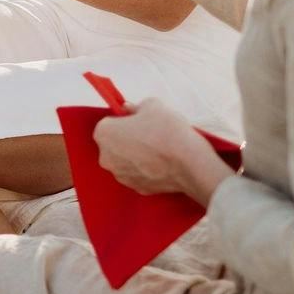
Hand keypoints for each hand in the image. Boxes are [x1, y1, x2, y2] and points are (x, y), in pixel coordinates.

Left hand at [94, 99, 223, 199]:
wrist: (190, 164)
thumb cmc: (168, 131)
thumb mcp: (153, 105)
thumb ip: (136, 106)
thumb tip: (129, 109)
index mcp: (104, 134)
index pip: (108, 123)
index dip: (124, 120)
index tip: (138, 121)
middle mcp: (106, 158)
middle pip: (114, 144)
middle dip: (127, 139)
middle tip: (149, 134)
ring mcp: (121, 176)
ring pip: (126, 161)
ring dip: (136, 155)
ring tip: (158, 149)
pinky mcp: (137, 188)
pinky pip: (138, 174)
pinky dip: (147, 169)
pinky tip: (162, 163)